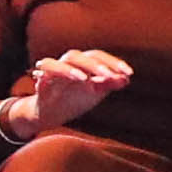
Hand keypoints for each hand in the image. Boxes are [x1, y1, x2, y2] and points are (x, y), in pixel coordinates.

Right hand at [21, 48, 135, 137]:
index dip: (114, 62)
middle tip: (110, 75)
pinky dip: (60, 71)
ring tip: (87, 79)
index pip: (99, 57)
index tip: (129, 73)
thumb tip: (126, 79)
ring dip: (79, 67)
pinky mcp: (43, 78)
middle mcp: (70, 63)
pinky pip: (49, 68)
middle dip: (98, 65)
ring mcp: (56, 69)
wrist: (49, 114)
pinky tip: (75, 79)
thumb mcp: (93, 94)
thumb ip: (108, 85)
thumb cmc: (72, 100)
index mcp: (83, 65)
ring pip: (67, 59)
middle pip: (84, 56)